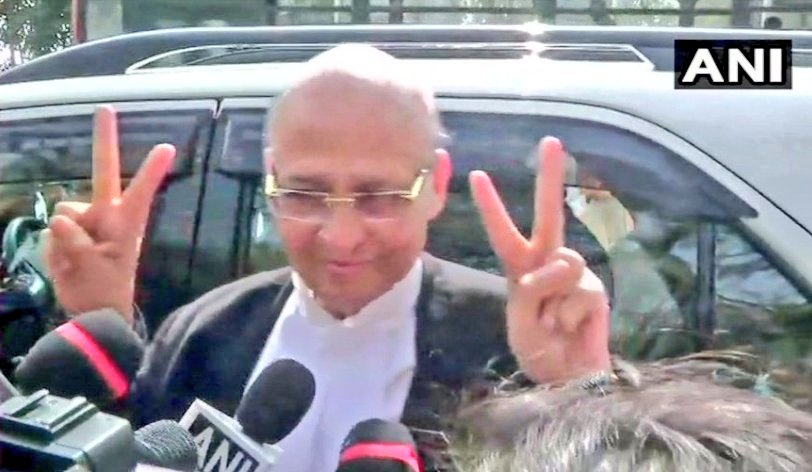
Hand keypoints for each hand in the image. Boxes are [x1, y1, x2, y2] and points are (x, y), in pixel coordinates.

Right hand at [43, 106, 174, 322]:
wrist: (89, 311)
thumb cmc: (104, 289)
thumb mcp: (94, 269)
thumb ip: (76, 243)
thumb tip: (59, 219)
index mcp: (125, 223)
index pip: (140, 191)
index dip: (151, 170)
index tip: (168, 147)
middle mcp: (106, 214)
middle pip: (104, 172)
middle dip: (105, 140)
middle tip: (105, 108)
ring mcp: (84, 220)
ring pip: (64, 211)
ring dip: (64, 239)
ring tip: (78, 262)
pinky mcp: (64, 231)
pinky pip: (50, 232)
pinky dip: (53, 251)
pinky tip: (66, 264)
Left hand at [469, 137, 610, 383]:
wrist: (567, 378)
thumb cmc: (538, 350)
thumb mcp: (518, 322)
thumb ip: (530, 290)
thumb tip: (558, 268)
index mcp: (520, 269)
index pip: (503, 232)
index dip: (492, 205)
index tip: (477, 174)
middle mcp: (548, 263)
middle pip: (549, 214)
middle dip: (549, 177)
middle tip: (551, 141)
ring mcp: (574, 274)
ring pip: (561, 263)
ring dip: (550, 297)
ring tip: (551, 323)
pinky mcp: (594, 289)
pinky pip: (578, 292)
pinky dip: (567, 315)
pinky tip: (569, 328)